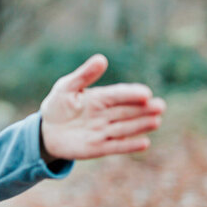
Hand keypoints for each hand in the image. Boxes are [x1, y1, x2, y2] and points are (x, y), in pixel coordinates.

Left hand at [40, 54, 165, 160]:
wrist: (47, 131)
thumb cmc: (58, 105)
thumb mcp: (66, 87)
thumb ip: (84, 76)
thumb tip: (101, 59)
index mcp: (99, 98)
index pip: (118, 95)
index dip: (131, 94)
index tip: (145, 93)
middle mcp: (105, 115)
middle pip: (127, 111)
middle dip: (144, 109)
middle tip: (160, 106)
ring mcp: (103, 131)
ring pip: (124, 128)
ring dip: (140, 125)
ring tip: (156, 121)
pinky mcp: (98, 148)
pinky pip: (115, 146)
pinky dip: (129, 145)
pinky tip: (145, 143)